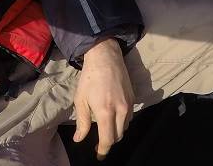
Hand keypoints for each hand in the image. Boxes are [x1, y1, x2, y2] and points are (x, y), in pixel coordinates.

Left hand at [73, 39, 133, 159]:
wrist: (105, 58)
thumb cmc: (89, 78)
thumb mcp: (80, 100)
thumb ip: (82, 122)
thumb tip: (79, 139)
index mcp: (105, 112)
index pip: (108, 139)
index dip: (103, 150)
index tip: (99, 155)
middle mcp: (120, 110)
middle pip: (118, 136)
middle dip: (109, 141)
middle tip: (99, 142)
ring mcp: (129, 104)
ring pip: (125, 127)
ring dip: (116, 131)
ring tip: (106, 128)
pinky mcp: (133, 98)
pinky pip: (129, 117)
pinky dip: (122, 122)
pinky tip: (113, 116)